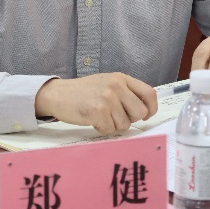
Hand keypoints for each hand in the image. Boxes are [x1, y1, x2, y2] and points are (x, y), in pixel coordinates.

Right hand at [34, 73, 157, 134]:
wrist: (58, 94)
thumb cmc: (83, 92)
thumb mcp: (107, 84)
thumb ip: (125, 93)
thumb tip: (144, 111)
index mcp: (121, 78)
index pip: (149, 93)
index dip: (151, 108)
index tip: (146, 115)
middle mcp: (116, 86)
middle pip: (140, 112)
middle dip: (130, 120)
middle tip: (116, 117)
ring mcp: (107, 98)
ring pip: (125, 124)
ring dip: (113, 125)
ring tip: (100, 116)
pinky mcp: (98, 111)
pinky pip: (110, 129)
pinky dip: (102, 129)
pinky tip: (93, 120)